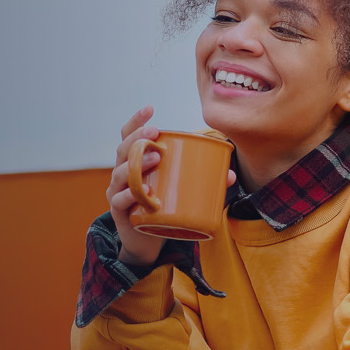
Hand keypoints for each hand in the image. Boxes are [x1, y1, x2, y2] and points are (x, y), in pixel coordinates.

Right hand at [108, 107, 235, 268]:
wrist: (145, 242)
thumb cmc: (162, 209)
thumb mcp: (178, 192)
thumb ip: (203, 182)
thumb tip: (232, 175)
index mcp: (134, 162)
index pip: (129, 136)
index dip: (136, 121)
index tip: (150, 108)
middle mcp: (122, 173)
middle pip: (123, 149)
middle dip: (137, 137)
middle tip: (155, 132)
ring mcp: (117, 192)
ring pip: (121, 173)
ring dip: (138, 164)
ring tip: (156, 157)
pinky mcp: (119, 212)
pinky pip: (121, 201)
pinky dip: (132, 196)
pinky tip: (147, 193)